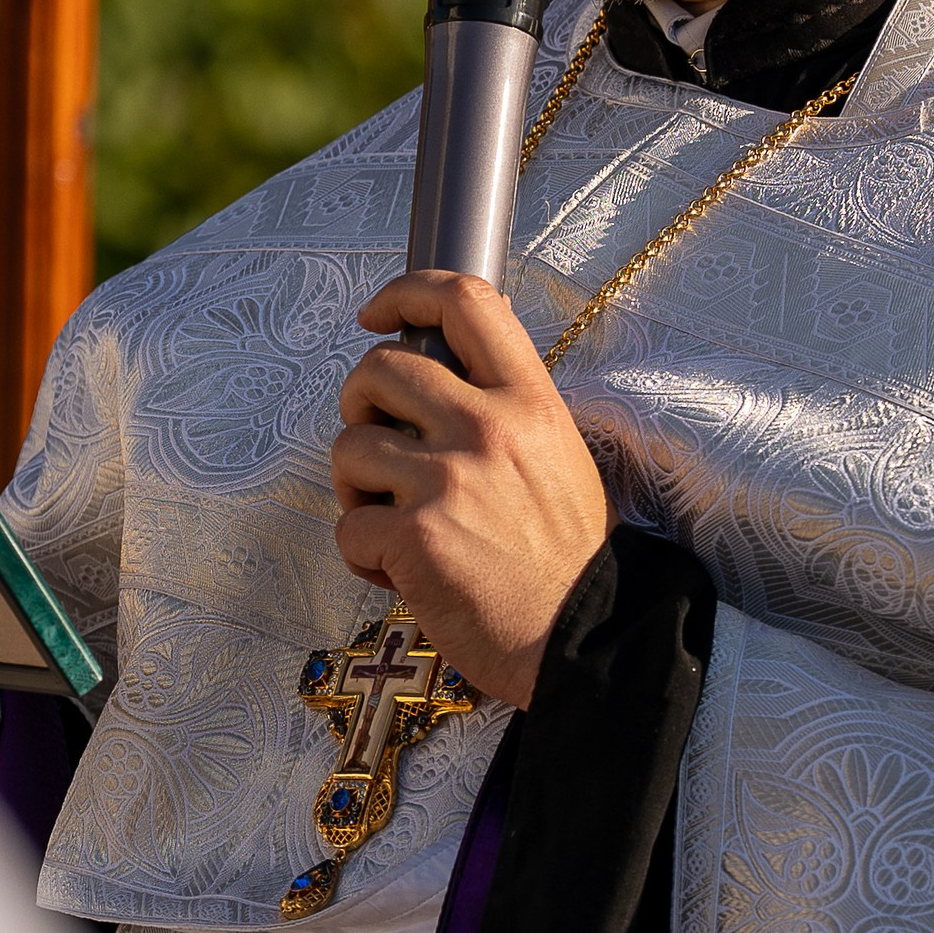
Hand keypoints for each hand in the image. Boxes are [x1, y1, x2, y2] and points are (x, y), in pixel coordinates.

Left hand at [330, 274, 609, 710]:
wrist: (586, 639)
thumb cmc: (566, 556)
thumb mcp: (555, 453)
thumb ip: (501, 409)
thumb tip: (431, 380)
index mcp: (529, 399)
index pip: (465, 300)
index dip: (406, 293)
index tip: (378, 316)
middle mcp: (487, 426)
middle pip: (378, 368)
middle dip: (359, 404)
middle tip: (379, 444)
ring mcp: (447, 479)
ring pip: (348, 447)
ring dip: (356, 486)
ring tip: (394, 521)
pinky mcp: (415, 537)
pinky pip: (348, 525)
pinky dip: (362, 552)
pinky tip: (400, 573)